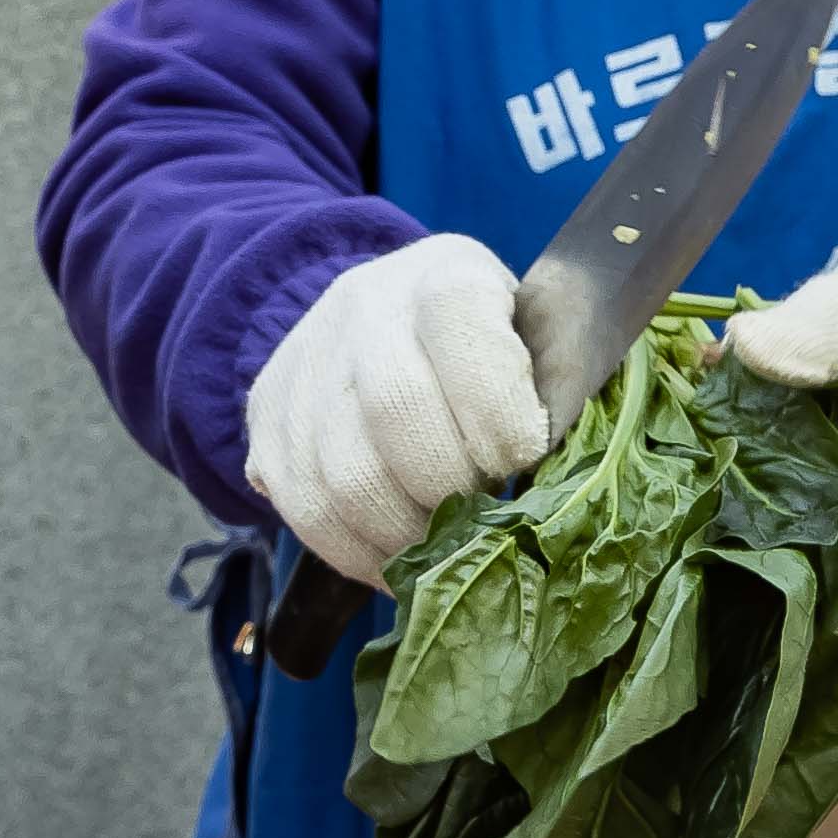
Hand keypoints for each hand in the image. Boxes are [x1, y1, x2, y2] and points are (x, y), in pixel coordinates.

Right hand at [248, 233, 555, 586]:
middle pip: (396, 410)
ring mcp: (306, 361)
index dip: (498, 412)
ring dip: (403, 534)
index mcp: (444, 274)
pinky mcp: (266, 416)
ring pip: (343, 476)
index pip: (461, 330)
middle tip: (481, 514)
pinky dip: (355, 554)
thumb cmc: (487, 336)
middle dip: (450, 486)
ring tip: (441, 550)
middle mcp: (363, 306)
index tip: (523, 457)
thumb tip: (570, 470)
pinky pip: (302, 509)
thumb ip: (555, 386)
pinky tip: (396, 563)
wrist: (383, 308)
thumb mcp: (534, 332)